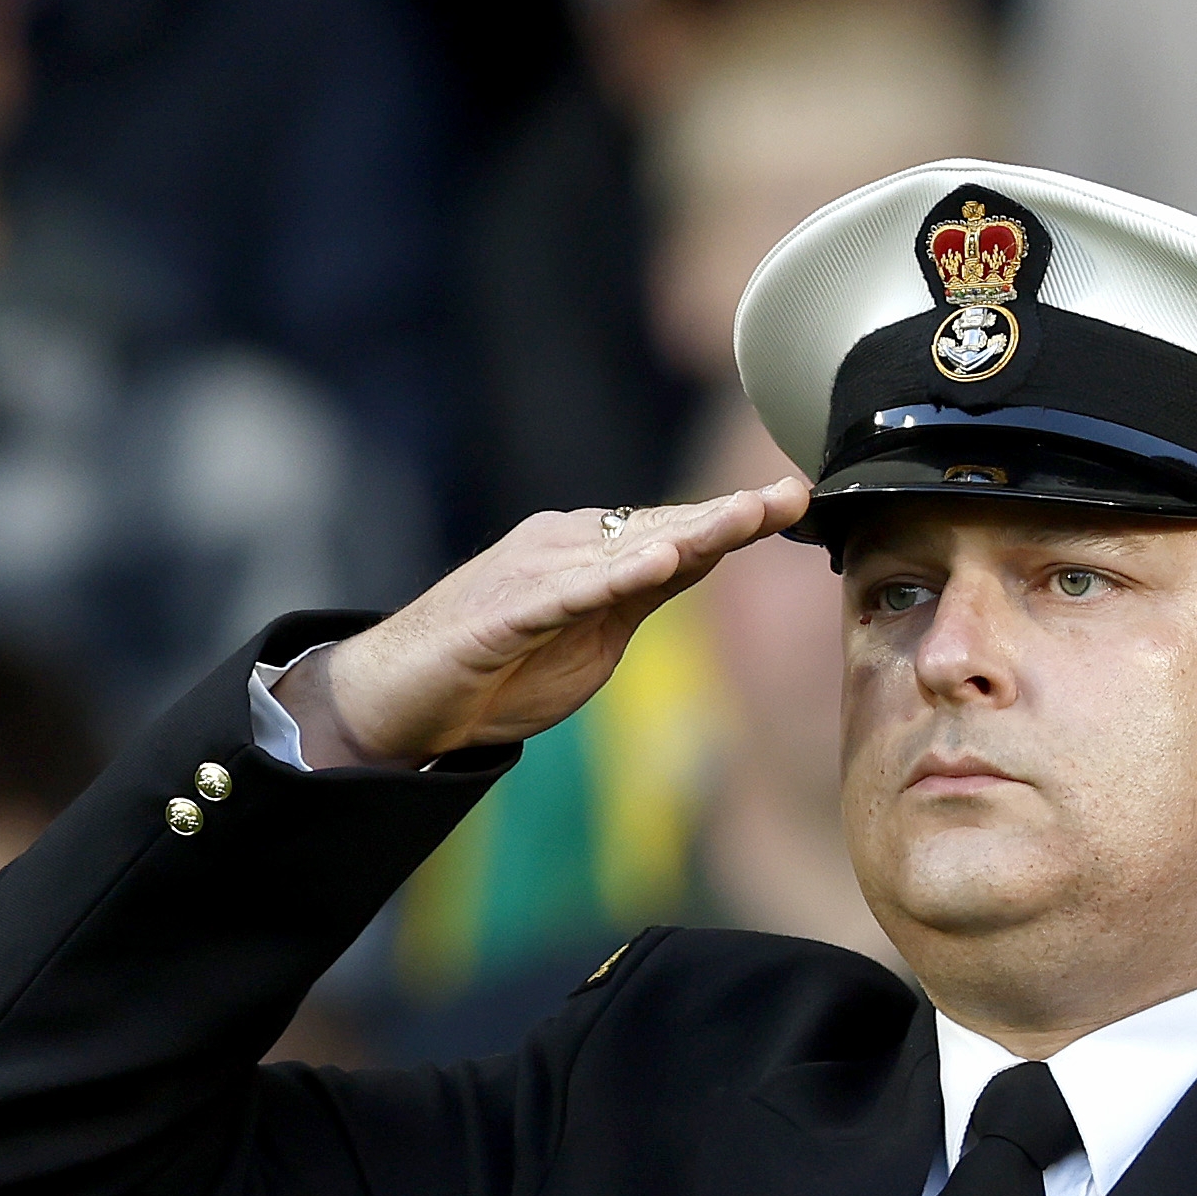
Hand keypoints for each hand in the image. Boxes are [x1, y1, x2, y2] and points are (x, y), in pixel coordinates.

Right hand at [303, 479, 814, 770]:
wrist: (400, 700)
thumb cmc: (499, 669)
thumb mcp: (596, 634)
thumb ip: (643, 594)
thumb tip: (703, 557)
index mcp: (587, 553)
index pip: (672, 530)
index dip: (734, 518)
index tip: (797, 499)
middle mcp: (561, 548)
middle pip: (657, 529)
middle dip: (726, 516)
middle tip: (790, 496)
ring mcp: (529, 576)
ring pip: (620, 552)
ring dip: (685, 534)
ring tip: (744, 518)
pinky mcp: (499, 615)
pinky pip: (562, 594)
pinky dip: (609, 578)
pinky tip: (656, 564)